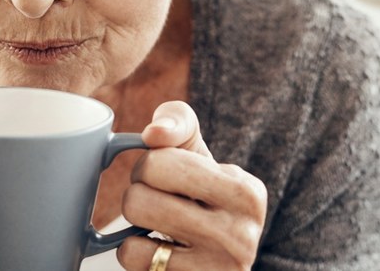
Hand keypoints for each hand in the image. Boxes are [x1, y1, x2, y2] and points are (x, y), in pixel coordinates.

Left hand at [118, 101, 267, 270]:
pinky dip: (132, 250)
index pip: (162, 162)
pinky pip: (133, 257)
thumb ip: (178, 123)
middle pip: (141, 196)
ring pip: (136, 224)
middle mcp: (240, 235)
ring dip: (134, 220)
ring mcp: (217, 267)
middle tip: (157, 198)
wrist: (215, 252)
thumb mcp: (198, 153)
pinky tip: (156, 250)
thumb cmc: (200, 191)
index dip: (149, 165)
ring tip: (157, 221)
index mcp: (247, 193)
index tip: (165, 176)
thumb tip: (154, 133)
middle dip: (138, 191)